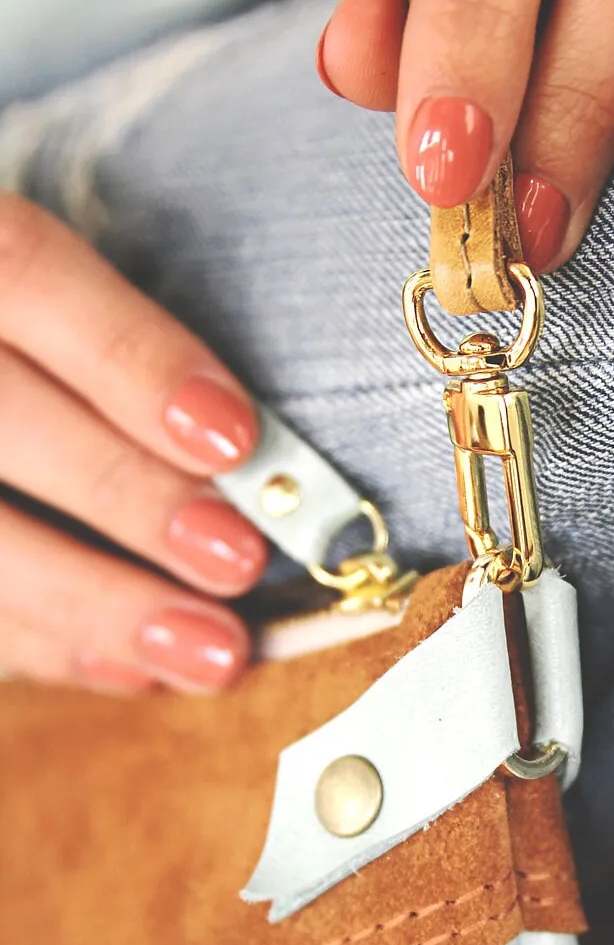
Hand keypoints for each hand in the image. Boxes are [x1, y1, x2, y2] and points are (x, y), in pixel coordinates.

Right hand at [0, 195, 265, 692]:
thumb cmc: (26, 356)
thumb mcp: (45, 319)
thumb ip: (121, 365)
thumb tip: (257, 473)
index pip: (28, 275)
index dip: (134, 359)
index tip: (236, 438)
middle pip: (0, 418)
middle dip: (128, 497)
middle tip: (238, 562)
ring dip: (96, 605)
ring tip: (212, 654)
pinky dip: (43, 646)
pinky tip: (131, 669)